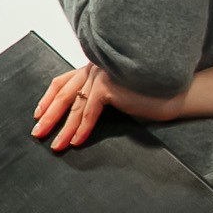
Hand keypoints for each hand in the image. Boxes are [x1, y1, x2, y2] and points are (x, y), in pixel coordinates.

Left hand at [31, 62, 181, 149]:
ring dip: (63, 128)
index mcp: (92, 68)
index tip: (38, 114)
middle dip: (48, 116)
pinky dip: (82, 128)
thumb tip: (74, 118)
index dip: (48, 98)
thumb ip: (96, 98)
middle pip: (63, 93)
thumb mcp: (116, 96)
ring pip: (75, 106)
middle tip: (37, 134)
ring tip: (55, 145)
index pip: (62, 82)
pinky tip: (75, 141)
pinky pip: (89, 111)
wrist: (175, 92)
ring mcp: (100, 74)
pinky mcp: (107, 85)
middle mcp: (93, 68)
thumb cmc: (148, 97)